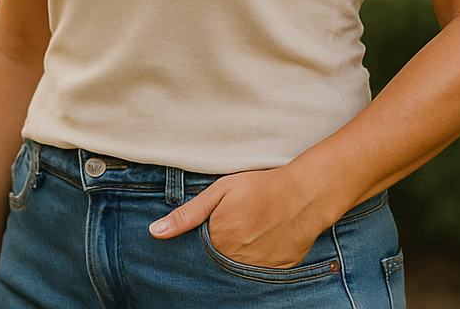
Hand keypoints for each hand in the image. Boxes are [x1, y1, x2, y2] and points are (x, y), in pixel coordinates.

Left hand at [148, 165, 329, 268]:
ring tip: (253, 230)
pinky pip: (261, 272)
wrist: (304, 195)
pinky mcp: (278, 272)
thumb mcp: (219, 192)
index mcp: (217, 242)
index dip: (206, 237)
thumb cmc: (260, 187)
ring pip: (239, 268)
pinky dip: (260, 259)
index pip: (200, 251)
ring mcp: (257, 270)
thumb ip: (187, 215)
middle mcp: (235, 261)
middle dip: (222, 247)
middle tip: (240, 224)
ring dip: (240, 255)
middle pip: (219, 261)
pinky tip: (267, 239)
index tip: (216, 224)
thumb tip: (155, 232)